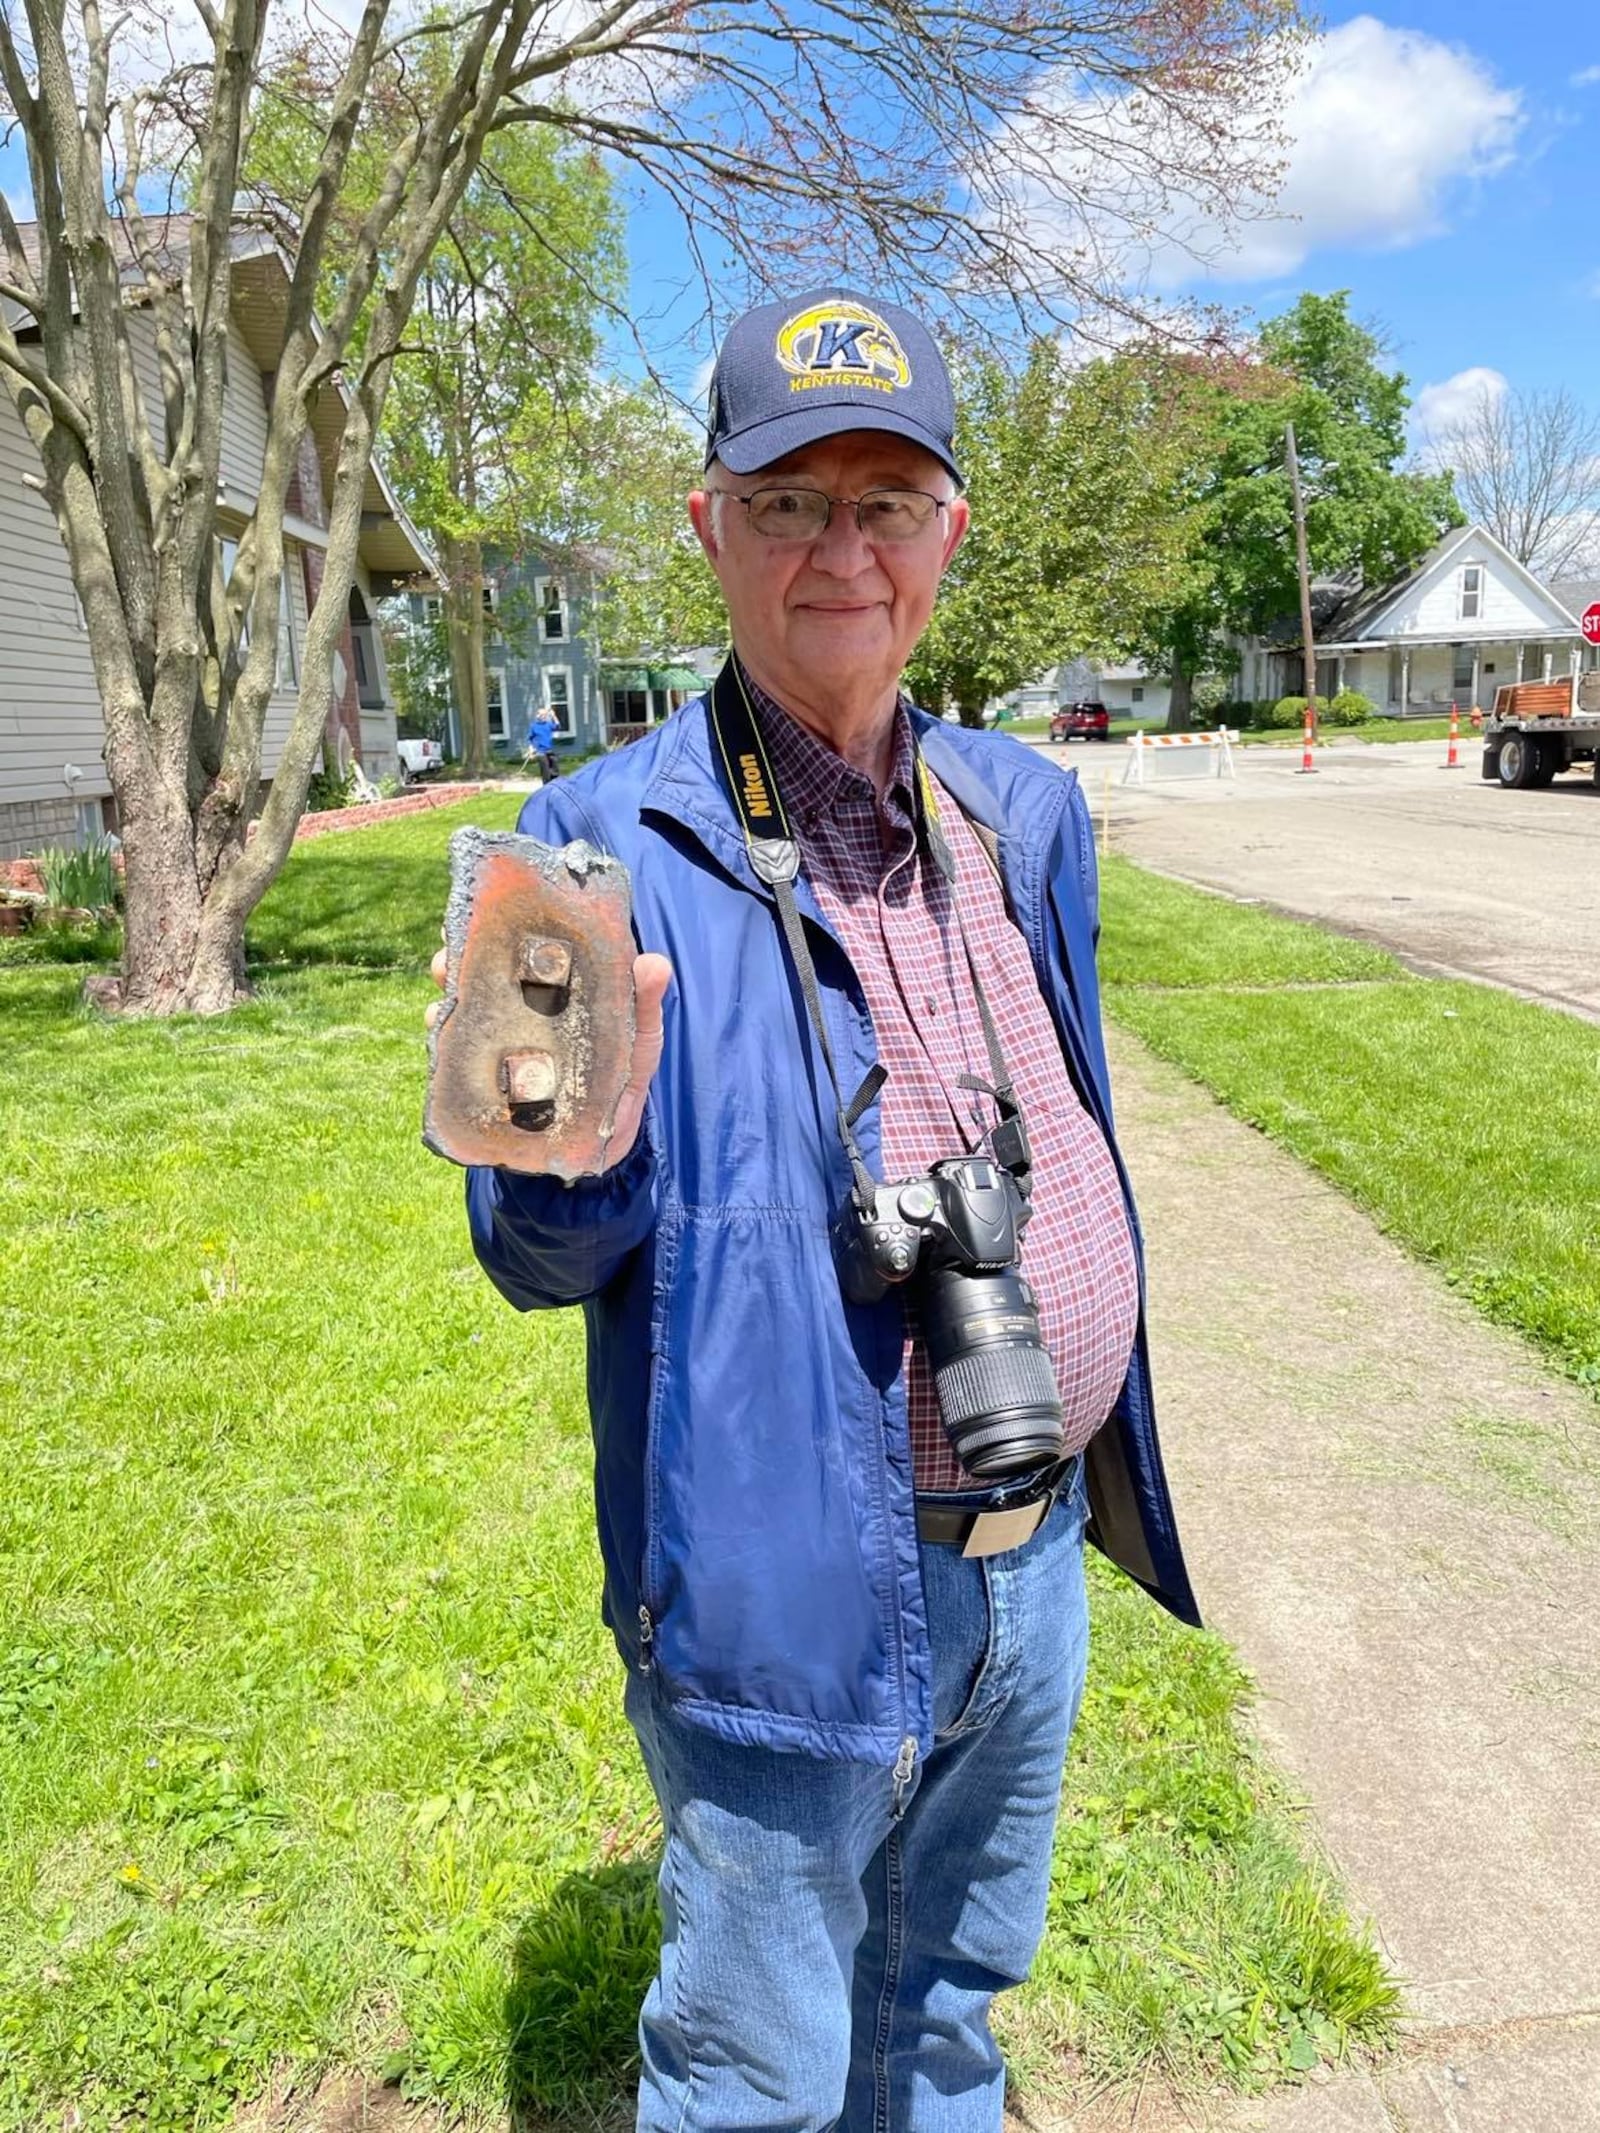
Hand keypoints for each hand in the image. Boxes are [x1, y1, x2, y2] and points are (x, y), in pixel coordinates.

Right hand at [429, 945, 671, 1170]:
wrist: (610, 1140)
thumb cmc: (625, 1074)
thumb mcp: (640, 1036)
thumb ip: (644, 1003)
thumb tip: (654, 963)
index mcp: (552, 991)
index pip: (515, 950)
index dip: (490, 929)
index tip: (475, 912)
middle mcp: (520, 1013)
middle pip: (476, 979)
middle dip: (455, 965)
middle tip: (446, 964)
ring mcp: (502, 1049)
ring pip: (461, 1019)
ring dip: (445, 1009)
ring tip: (440, 1009)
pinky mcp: (491, 1086)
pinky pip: (458, 1068)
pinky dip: (445, 1058)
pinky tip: (443, 1052)